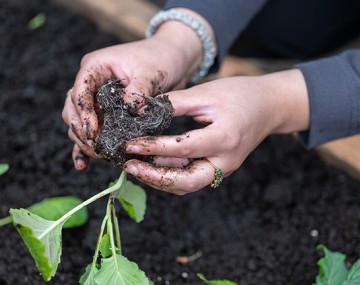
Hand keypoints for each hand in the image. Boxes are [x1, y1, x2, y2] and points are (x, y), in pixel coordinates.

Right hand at [62, 18, 204, 170]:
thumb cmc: (160, 59)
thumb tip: (128, 107)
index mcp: (96, 67)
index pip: (80, 91)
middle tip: (97, 147)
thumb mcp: (151, 71)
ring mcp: (98, 99)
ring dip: (85, 141)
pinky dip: (87, 146)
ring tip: (99, 155)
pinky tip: (84, 164)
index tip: (92, 132)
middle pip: (73, 109)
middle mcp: (92, 83)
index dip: (83, 113)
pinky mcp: (107, 113)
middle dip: (81, 130)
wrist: (172, 60)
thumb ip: (139, 89)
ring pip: (79, 122)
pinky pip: (92, 131)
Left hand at [123, 69, 308, 194]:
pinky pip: (192, 178)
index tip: (130, 144)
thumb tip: (143, 110)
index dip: (153, 147)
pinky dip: (171, 175)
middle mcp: (226, 160)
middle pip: (186, 182)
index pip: (183, 149)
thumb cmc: (241, 95)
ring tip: (136, 166)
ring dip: (160, 179)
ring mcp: (224, 168)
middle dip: (154, 177)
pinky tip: (153, 164)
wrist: (270, 106)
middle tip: (129, 166)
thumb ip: (175, 103)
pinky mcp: (220, 168)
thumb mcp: (207, 93)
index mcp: (225, 138)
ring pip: (187, 184)